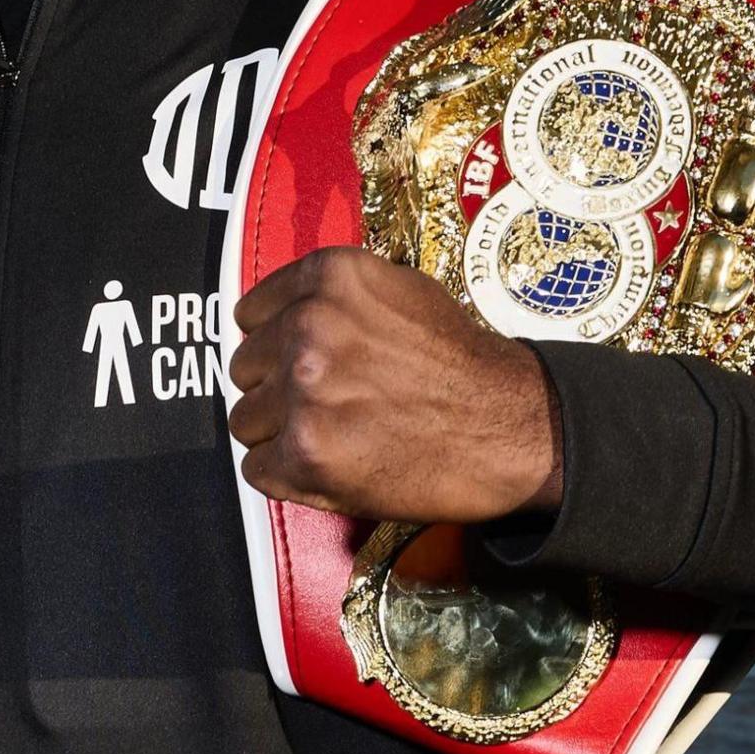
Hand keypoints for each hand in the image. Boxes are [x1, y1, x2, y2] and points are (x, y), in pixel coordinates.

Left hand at [225, 247, 562, 521]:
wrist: (510, 428)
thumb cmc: (460, 364)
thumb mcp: (399, 292)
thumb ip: (332, 298)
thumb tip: (274, 319)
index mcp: (328, 279)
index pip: (249, 315)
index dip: (274, 343)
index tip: (299, 361)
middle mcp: (308, 328)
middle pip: (244, 368)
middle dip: (277, 389)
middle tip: (328, 404)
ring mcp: (304, 392)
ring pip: (244, 421)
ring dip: (280, 434)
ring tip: (335, 435)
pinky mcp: (306, 453)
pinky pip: (257, 468)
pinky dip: (287, 475)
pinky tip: (332, 464)